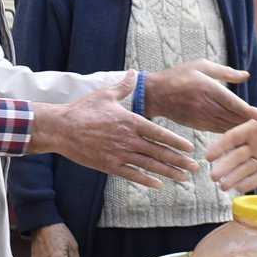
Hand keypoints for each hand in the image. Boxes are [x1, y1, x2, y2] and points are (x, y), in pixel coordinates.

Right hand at [28, 75, 197, 184]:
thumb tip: (134, 72)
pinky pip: (132, 174)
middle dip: (179, 160)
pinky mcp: (109, 165)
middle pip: (159, 152)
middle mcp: (128, 139)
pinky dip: (146, 180)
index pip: (159, 133)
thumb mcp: (105, 94)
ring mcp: (119, 154)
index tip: (191, 148)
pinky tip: (159, 184)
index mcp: (130, 121)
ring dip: (168, 172)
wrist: (61, 128)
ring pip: (149, 165)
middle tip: (195, 167)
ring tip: (184, 178)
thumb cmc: (83, 110)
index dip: (177, 141)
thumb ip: (124, 86)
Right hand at [143, 60, 255, 132]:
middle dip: (250, 120)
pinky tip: (240, 130)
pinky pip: (218, 129)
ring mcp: (201, 117)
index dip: (250, 110)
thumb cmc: (179, 75)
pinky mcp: (197, 125)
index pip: (233, 102)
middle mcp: (205, 105)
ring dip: (241, 127)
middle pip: (233, 116)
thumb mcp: (201, 66)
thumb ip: (225, 72)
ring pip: (226, 125)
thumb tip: (246, 76)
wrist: (155, 94)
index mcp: (208, 88)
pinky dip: (230, 130)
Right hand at [205, 101, 256, 191]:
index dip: (220, 146)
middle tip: (212, 176)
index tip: (208, 155)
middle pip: (236, 157)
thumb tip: (256, 114)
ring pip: (245, 169)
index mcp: (254, 128)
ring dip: (233, 178)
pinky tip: (238, 189)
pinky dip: (249, 184)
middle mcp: (256, 144)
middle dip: (223, 166)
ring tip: (222, 187)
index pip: (232, 138)